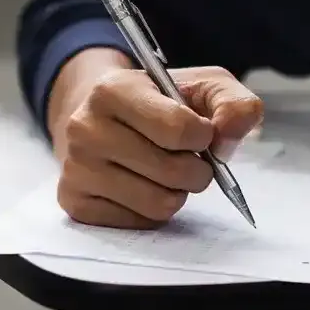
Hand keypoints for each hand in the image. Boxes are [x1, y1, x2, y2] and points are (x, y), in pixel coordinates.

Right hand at [48, 52, 263, 228]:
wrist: (101, 117)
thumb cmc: (158, 103)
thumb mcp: (201, 87)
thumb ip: (233, 103)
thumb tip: (232, 133)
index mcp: (113, 90)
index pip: (179, 128)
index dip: (205, 136)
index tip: (200, 132)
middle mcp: (85, 128)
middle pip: (173, 171)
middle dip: (198, 170)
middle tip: (190, 159)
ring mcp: (76, 169)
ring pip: (158, 204)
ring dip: (177, 193)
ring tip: (166, 173)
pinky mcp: (75, 203)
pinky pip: (140, 223)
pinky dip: (153, 211)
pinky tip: (143, 186)